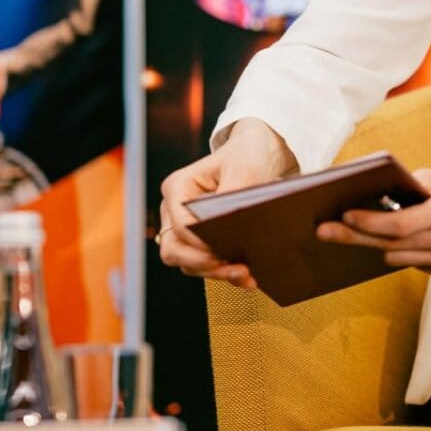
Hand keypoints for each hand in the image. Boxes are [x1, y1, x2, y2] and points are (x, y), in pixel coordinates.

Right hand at [157, 119, 295, 287]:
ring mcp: (183, 227)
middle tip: (237, 269)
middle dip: (203, 265)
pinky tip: (247, 276)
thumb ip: (232, 200)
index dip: (200, 245)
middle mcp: (173, 210)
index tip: (225, 253)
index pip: (180, 226)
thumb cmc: (246, 157)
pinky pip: (203, 265)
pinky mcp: (200, 240)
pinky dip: (223, 273)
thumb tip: (229, 233)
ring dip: (214, 273)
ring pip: (187, 263)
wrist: (257, 155)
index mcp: (177, 188)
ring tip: (247, 274)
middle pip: (174, 250)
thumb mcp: (244, 171)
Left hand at [317, 167, 430, 279]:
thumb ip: (409, 188)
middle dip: (354, 237)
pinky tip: (401, 238)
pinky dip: (403, 250)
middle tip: (324, 231)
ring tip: (352, 230)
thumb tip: (372, 196)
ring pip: (398, 258)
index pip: (399, 224)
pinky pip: (414, 263)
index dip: (369, 222)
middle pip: (390, 245)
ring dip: (377, 243)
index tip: (344, 215)